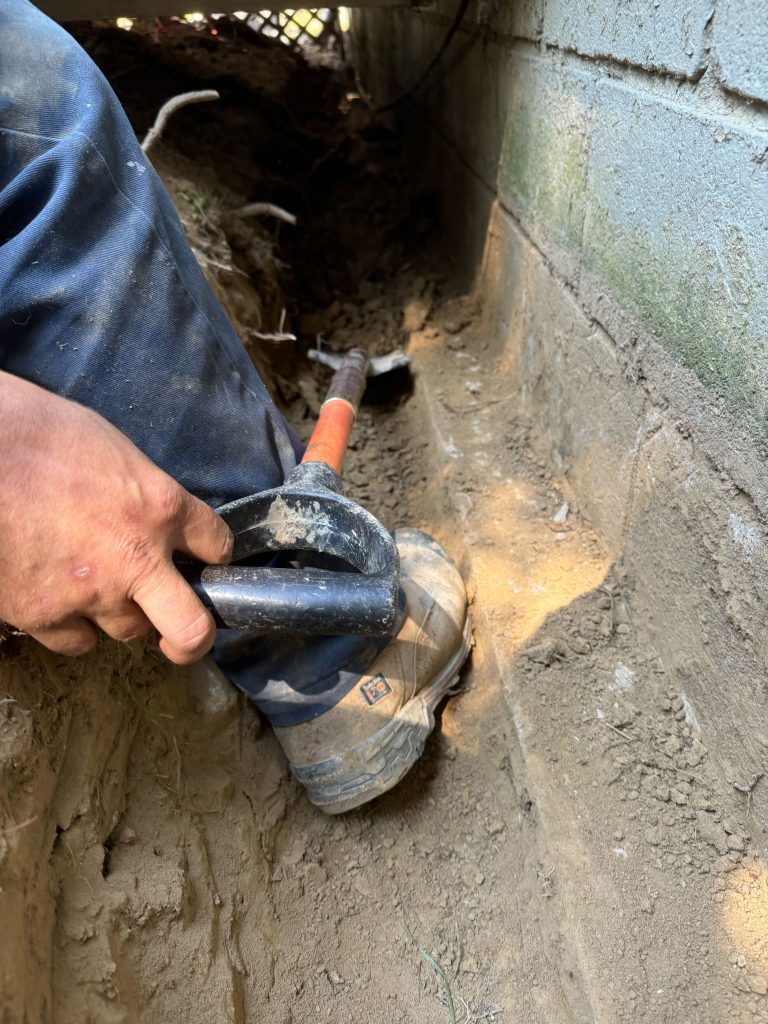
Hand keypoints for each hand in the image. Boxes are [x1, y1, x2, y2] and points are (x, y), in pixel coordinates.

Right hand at [0, 371, 232, 662]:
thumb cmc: (36, 433)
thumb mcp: (112, 449)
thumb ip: (140, 491)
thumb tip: (147, 511)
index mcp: (160, 506)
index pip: (217, 546)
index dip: (213, 556)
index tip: (203, 561)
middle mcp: (136, 557)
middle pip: (191, 629)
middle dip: (194, 638)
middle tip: (185, 634)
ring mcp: (91, 592)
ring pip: (128, 631)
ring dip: (120, 613)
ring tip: (97, 586)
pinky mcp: (43, 614)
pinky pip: (75, 640)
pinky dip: (72, 625)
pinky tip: (59, 597)